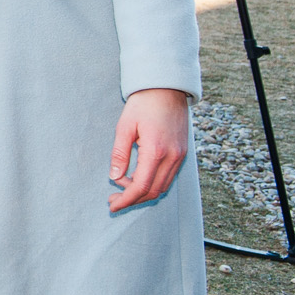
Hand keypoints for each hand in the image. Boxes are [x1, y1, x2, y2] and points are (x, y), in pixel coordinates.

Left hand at [108, 88, 190, 211]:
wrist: (167, 89)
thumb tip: (114, 176)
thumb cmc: (143, 104)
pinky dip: (153, 183)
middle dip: (133, 200)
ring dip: (143, 193)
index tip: (112, 205)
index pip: (141, 186)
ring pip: (162, 186)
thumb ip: (120, 153)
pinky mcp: (182, 153)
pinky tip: (137, 179)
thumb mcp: (125, 126)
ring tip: (122, 191)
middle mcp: (172, 157)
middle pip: (153, 191)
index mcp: (156, 151)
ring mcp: (180, 156)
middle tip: (113, 200)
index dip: (126, 199)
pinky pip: (168, 177)